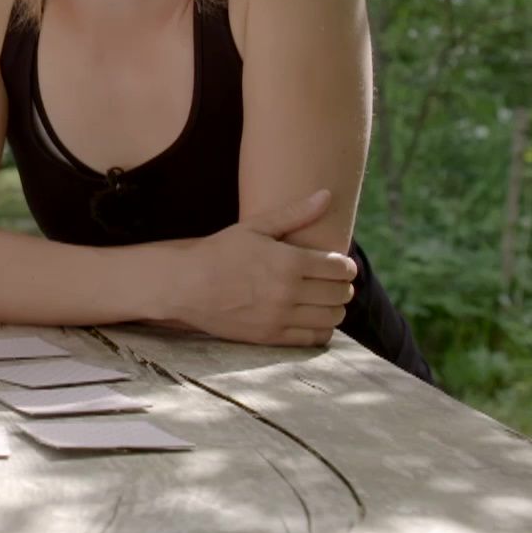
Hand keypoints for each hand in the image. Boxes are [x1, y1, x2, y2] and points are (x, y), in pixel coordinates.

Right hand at [173, 189, 357, 346]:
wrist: (185, 285)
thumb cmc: (219, 252)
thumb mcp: (255, 227)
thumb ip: (295, 213)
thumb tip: (327, 195)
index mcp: (288, 261)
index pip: (340, 268)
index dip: (346, 265)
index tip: (340, 264)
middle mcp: (288, 291)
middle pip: (340, 294)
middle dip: (342, 286)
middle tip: (331, 280)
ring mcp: (280, 317)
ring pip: (332, 318)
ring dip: (334, 307)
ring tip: (322, 298)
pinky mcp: (271, 337)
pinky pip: (314, 338)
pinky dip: (321, 328)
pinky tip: (311, 317)